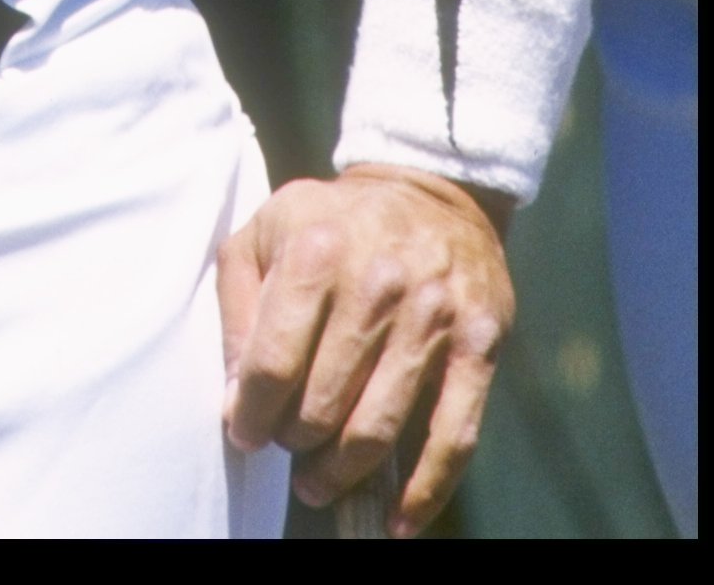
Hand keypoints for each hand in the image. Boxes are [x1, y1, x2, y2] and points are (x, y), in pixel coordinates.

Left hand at [218, 166, 514, 535]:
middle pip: (322, 404)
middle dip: (294, 440)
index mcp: (317, 250)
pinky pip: (454, 438)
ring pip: (379, 429)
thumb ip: (240, 308)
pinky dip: (424, 492)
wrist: (430, 192)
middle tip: (287, 444)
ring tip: (319, 480)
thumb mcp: (267, 233)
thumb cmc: (331, 223)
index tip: (244, 431)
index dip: (250, 412)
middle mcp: (377, 282)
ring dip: (342, 472)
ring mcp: (433, 316)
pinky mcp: (479, 345)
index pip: (272, 361)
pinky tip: (396, 521)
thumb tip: (234, 399)